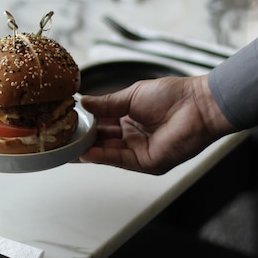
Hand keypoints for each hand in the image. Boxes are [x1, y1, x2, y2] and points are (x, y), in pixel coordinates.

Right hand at [79, 75, 235, 173]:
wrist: (197, 104)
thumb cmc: (172, 95)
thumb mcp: (131, 95)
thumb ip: (106, 104)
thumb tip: (83, 103)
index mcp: (129, 118)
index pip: (100, 125)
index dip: (84, 125)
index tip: (65, 123)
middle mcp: (132, 136)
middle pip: (101, 141)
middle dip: (81, 140)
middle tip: (59, 138)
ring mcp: (139, 150)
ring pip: (107, 152)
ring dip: (87, 151)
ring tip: (66, 148)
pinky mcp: (147, 162)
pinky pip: (120, 160)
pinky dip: (103, 157)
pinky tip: (86, 153)